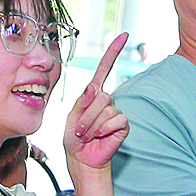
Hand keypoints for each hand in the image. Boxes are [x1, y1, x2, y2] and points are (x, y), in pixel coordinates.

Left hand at [64, 35, 130, 176]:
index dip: (113, 52)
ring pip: (105, 109)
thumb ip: (82, 102)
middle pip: (100, 95)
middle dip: (86, 115)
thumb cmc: (74, 139)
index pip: (105, 68)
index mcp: (92, 94)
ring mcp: (115, 112)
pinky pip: (115, 120)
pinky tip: (99, 137)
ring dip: (91, 125)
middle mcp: (106, 100)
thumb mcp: (71, 117)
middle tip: (80, 130)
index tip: (124, 36)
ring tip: (87, 135)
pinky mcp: (123, 125)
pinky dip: (103, 130)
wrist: (81, 160)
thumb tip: (94, 88)